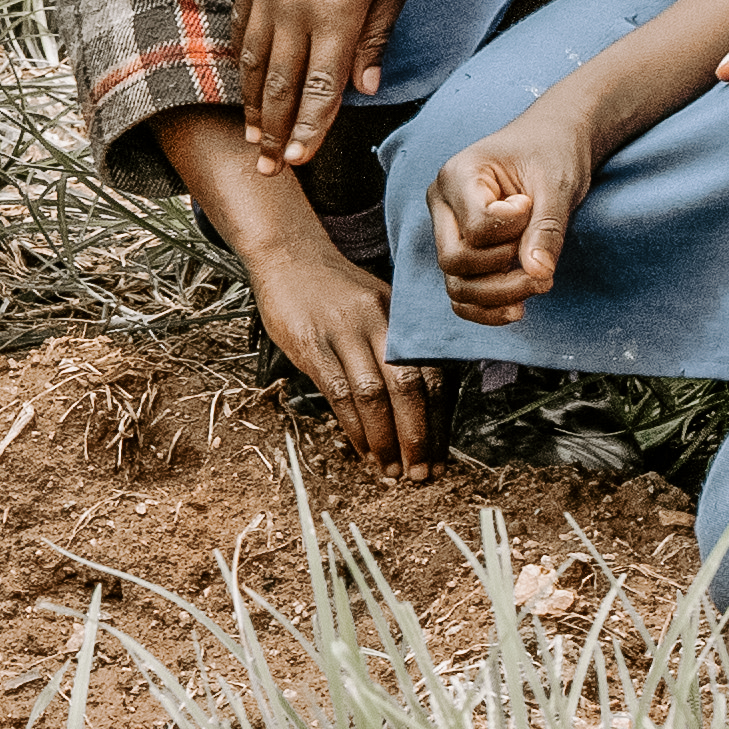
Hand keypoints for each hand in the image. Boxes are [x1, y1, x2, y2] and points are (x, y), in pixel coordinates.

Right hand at [234, 0, 413, 164]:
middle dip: (274, 132)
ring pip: (252, 62)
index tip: (300, 161)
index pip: (320, 87)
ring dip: (252, 106)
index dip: (309, 130)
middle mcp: (295, 5)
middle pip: (279, 84)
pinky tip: (244, 88)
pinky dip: (240, 65)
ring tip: (253, 141)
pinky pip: (240, 30)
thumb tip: (362, 90)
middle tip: (270, 170)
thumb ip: (375, 38)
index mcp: (338, 11)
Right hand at [245, 221, 436, 467]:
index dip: (438, 420)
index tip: (440, 455)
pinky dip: (354, 427)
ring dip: (385, 439)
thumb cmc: (335, 288)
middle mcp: (376, 321)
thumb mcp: (377, 306)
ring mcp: (342, 332)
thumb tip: (423, 404)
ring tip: (392, 471)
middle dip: (417, 436)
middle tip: (421, 473)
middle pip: (407, 386)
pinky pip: (337, 392)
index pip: (432, 373)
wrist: (288, 256)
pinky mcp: (311, 344)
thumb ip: (398, 345)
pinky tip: (363, 450)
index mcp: (400, 315)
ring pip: (372, 394)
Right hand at [424, 102, 606, 327]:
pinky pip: (461, 295)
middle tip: (545, 268)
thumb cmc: (552, 153)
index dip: (515, 231)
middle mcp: (443, 204)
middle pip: (455, 261)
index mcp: (457, 175)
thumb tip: (538, 273)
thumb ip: (546, 228)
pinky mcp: (462, 252)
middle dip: (504, 274)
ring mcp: (448, 230)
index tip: (534, 205)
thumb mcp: (558, 185)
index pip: (478, 228)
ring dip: (499, 296)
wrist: (552, 143)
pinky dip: (487, 310)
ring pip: (456, 286)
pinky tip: (519, 308)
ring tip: (541, 283)